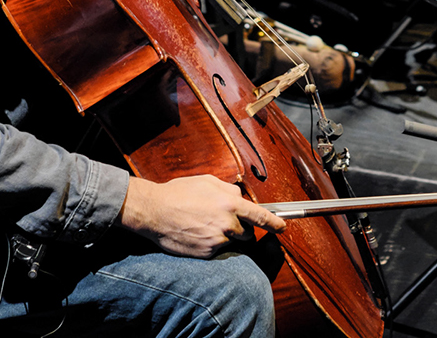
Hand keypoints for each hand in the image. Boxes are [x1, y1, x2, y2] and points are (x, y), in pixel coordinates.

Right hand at [117, 174, 285, 258]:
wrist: (154, 211)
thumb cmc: (179, 193)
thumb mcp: (207, 181)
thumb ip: (229, 189)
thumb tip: (239, 197)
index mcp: (230, 204)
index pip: (260, 216)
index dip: (274, 223)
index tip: (282, 227)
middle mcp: (227, 224)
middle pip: (247, 232)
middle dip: (240, 227)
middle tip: (221, 219)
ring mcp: (216, 240)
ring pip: (231, 241)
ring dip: (225, 235)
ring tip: (205, 224)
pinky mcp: (206, 253)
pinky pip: (216, 250)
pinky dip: (210, 243)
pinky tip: (196, 233)